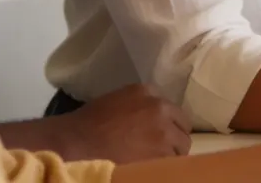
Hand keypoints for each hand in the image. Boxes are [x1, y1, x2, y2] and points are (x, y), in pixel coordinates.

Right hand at [54, 84, 190, 163]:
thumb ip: (137, 105)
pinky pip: (174, 162)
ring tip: (154, 161)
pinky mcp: (162, 153)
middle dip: (174, 138)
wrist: (78, 142)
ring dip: (171, 154)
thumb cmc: (88, 123)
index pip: (170, 109)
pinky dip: (166, 166)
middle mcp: (160, 108)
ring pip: (181, 147)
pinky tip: (152, 168)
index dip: (166, 123)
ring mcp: (164, 131)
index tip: (158, 133)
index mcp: (147, 92)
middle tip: (160, 150)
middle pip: (182, 127)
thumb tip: (147, 118)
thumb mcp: (115, 101)